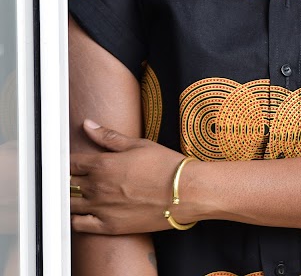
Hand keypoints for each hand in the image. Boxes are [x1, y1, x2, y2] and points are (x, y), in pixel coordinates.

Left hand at [70, 120, 192, 234]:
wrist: (183, 192)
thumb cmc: (164, 165)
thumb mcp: (137, 144)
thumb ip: (108, 136)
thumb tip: (88, 124)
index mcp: (103, 164)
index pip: (71, 163)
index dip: (68, 161)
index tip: (71, 161)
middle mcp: (97, 187)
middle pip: (67, 183)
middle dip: (67, 179)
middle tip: (73, 176)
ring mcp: (101, 208)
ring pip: (69, 204)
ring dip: (68, 198)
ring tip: (76, 193)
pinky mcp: (108, 226)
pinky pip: (79, 226)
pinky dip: (75, 219)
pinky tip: (81, 212)